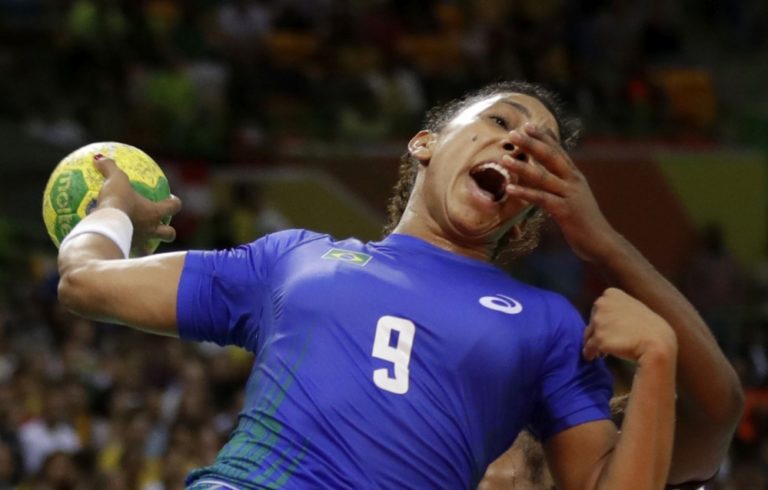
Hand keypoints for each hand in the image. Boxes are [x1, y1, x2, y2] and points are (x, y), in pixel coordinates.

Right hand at [94, 155, 181, 255]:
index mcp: (154, 213)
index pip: (173, 206)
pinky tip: (112, 248)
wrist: (105, 227)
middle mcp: (151, 230)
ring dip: (147, 246)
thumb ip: (109, 168)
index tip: (171, 198)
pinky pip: (127, 254)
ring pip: (149, 249)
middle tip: (161, 225)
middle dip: (168, 231)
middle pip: (169, 234)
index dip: (175, 202)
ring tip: (139, 243)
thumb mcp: (114, 180)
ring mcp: (140, 243)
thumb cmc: (116, 202)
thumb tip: (99, 157)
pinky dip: (123, 251)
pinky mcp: (126, 252)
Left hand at [501, 123, 615, 261]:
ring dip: (522, 167)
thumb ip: (561, 185)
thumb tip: (545, 176)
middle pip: (551, 157)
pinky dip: (526, 193)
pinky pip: (542, 199)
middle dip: (531, 144)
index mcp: (575, 176)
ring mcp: (570, 195)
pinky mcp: (566, 211)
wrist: (602, 243)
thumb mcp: (573, 198)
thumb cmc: (583, 221)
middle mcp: (574, 181)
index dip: (544, 137)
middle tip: (513, 133)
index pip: (558, 151)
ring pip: (543, 177)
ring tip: (504, 158)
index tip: (528, 124)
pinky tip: (510, 188)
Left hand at [583, 288, 676, 361]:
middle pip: (592, 321)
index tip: (610, 327)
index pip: (600, 307)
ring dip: (594, 343)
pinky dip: (590, 353)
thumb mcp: (634, 307)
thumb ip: (618, 309)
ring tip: (603, 350)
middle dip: (598, 330)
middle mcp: (601, 304)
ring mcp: (599, 321)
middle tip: (608, 340)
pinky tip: (594, 356)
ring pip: (589, 335)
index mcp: (611, 294)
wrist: (657, 343)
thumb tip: (606, 320)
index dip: (604, 319)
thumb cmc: (650, 327)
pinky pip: (588, 348)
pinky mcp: (598, 339)